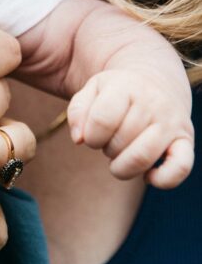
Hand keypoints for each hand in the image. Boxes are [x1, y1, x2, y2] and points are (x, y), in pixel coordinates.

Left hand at [67, 69, 194, 187]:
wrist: (157, 83)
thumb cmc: (117, 92)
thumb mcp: (93, 90)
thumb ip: (77, 111)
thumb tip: (80, 139)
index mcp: (126, 86)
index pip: (102, 120)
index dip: (90, 136)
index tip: (92, 134)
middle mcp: (153, 103)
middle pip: (119, 142)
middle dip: (106, 149)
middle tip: (110, 140)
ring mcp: (172, 123)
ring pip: (142, 159)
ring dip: (123, 167)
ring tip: (122, 157)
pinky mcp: (186, 141)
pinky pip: (180, 169)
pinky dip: (162, 180)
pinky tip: (148, 176)